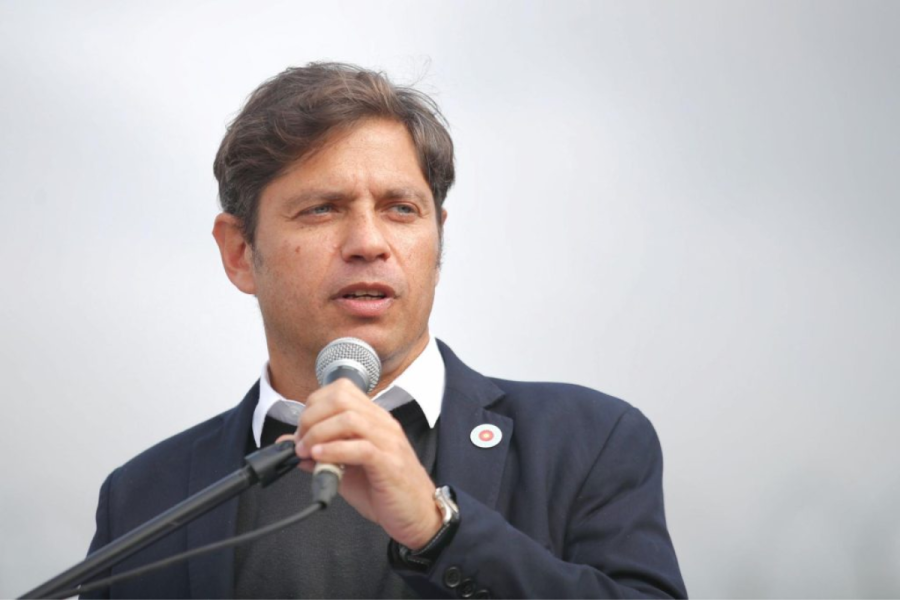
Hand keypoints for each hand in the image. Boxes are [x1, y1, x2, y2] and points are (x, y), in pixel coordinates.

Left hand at [280, 378, 441, 548]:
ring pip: (349, 418)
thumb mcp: (346, 470)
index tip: (302, 431)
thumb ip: (321, 454)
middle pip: (341, 398)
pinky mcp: (390, 463)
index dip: (314, 406)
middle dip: (311, 417)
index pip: (341, 390)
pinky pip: (360, 447)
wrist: (418, 515)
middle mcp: (382, 424)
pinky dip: (334, 450)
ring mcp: (389, 441)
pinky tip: (320, 458)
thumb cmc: (385, 491)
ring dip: (319, 433)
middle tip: (301, 442)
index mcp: (373, 419)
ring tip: (307, 452)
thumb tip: (290, 445)